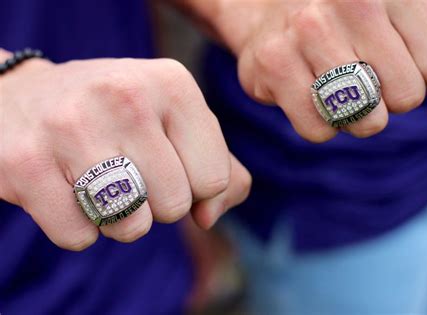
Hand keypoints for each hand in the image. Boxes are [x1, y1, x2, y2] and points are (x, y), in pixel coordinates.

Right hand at [0, 56, 250, 249]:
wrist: (19, 99)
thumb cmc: (114, 117)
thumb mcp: (175, 121)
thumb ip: (220, 168)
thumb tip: (208, 217)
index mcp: (172, 83)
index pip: (215, 178)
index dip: (194, 187)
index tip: (167, 166)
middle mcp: (125, 96)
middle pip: (175, 206)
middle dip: (156, 203)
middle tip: (126, 171)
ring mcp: (72, 127)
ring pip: (131, 227)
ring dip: (119, 219)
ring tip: (97, 180)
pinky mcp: (26, 164)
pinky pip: (80, 237)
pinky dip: (78, 227)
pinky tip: (63, 189)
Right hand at [213, 0, 426, 140]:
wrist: (269, 5)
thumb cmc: (350, 20)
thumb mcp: (409, 23)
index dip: (424, 76)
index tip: (398, 59)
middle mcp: (349, 1)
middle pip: (405, 96)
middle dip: (391, 99)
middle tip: (366, 76)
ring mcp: (306, 32)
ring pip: (364, 119)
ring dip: (358, 117)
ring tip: (339, 88)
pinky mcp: (273, 66)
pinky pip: (319, 130)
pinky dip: (321, 125)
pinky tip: (310, 97)